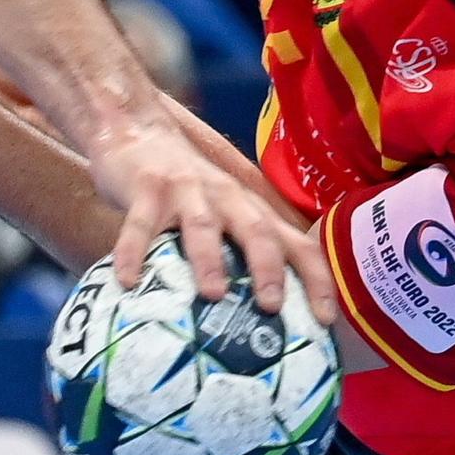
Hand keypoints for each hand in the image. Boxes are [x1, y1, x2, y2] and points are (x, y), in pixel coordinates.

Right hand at [91, 122, 336, 322]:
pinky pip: (141, 224)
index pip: (297, 244)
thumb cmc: (186, 188)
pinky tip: (128, 281)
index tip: (326, 320)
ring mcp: (187, 192)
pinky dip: (134, 252)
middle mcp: (227, 199)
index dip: (316, 280)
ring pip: (203, 226)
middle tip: (272, 305)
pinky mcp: (147, 189)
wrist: (137, 131)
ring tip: (213, 294)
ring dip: (211, 259)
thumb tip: (258, 323)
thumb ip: (237, 253)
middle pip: (257, 231)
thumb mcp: (223, 213)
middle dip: (268, 268)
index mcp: (251, 211)